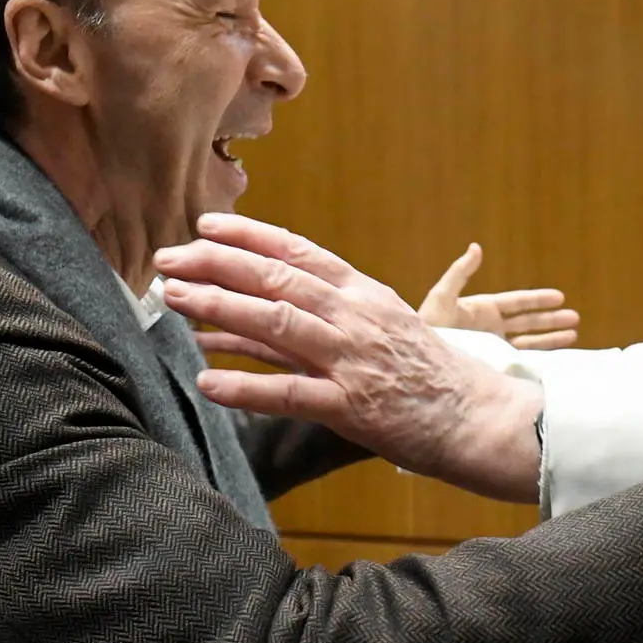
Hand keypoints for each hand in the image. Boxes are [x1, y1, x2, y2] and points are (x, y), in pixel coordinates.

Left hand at [155, 214, 545, 501]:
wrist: (473, 415)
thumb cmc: (420, 370)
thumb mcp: (376, 327)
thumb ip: (309, 320)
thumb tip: (233, 317)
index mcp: (361, 293)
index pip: (298, 251)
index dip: (248, 236)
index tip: (205, 227)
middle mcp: (354, 317)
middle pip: (277, 279)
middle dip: (216, 265)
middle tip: (168, 260)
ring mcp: (352, 360)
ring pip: (277, 323)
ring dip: (220, 308)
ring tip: (175, 299)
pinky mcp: (351, 406)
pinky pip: (289, 393)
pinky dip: (245, 386)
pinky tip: (207, 380)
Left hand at [418, 243, 579, 349]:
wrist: (419, 364)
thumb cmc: (428, 328)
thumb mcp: (442, 297)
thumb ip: (460, 273)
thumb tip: (476, 247)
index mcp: (483, 310)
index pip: (517, 303)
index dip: (538, 300)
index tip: (559, 297)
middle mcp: (491, 329)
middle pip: (528, 322)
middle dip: (551, 320)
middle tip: (575, 317)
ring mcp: (493, 349)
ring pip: (529, 343)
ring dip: (551, 339)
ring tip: (574, 335)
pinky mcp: (492, 367)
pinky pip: (521, 363)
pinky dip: (539, 361)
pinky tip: (556, 360)